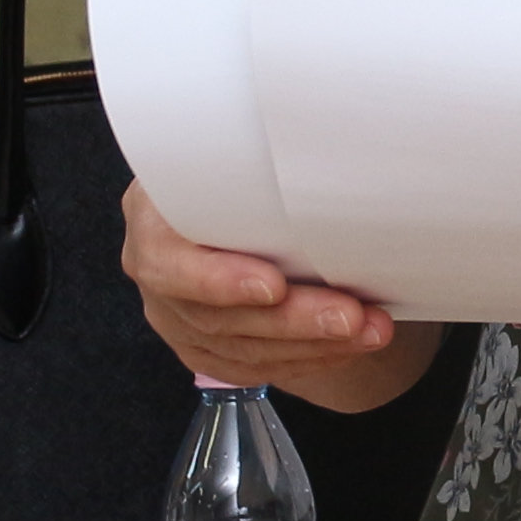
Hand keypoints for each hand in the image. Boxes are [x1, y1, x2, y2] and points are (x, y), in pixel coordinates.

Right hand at [120, 183, 437, 410]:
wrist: (239, 204)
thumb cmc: (239, 170)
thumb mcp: (234, 155)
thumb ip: (254, 171)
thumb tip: (320, 160)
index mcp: (151, 216)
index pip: (164, 260)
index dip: (217, 280)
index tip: (274, 285)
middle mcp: (157, 272)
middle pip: (216, 315)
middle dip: (292, 320)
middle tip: (350, 315)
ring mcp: (176, 316)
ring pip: (242, 347)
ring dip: (313, 343)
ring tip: (370, 329)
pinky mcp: (202, 346)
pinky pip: (254, 366)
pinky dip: (308, 357)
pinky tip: (347, 347)